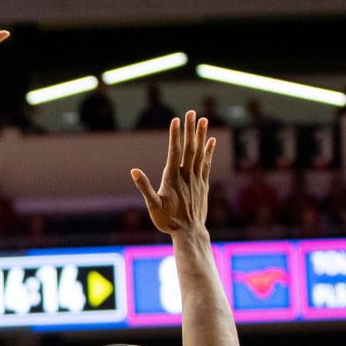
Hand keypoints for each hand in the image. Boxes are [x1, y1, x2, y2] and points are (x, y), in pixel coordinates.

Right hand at [131, 111, 215, 234]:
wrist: (189, 232)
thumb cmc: (167, 221)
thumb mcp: (152, 206)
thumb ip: (144, 187)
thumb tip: (133, 171)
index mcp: (172, 179)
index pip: (174, 153)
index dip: (175, 136)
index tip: (175, 120)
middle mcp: (186, 176)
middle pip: (189, 149)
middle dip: (189, 130)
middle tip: (190, 112)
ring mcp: (197, 180)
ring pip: (199, 154)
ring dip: (201, 136)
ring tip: (203, 119)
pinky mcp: (203, 185)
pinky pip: (207, 164)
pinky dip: (209, 151)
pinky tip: (211, 140)